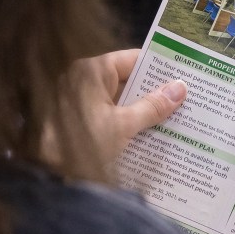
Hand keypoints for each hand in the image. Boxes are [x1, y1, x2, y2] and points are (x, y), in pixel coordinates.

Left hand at [65, 49, 186, 162]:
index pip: (133, 59)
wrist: (48, 174)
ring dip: (141, 108)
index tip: (183, 76)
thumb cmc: (84, 143)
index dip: (159, 68)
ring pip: (118, 98)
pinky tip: (148, 131)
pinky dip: (126, 119)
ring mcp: (77, 98)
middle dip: (153, 91)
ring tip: (174, 115)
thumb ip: (153, 106)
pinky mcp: (75, 117)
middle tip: (185, 98)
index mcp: (92, 70)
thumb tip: (180, 88)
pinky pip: (107, 112)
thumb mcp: (124, 126)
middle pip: (126, 79)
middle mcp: (82, 78)